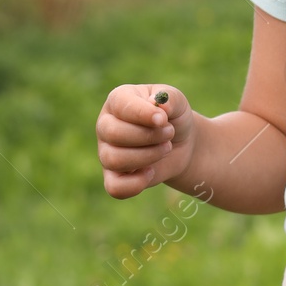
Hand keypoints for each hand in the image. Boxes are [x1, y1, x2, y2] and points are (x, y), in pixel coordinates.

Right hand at [96, 84, 195, 198]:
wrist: (180, 143)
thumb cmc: (172, 117)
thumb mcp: (177, 102)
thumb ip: (169, 98)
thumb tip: (158, 104)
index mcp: (118, 100)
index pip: (121, 105)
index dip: (142, 114)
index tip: (163, 119)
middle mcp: (106, 125)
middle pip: (114, 134)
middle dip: (148, 136)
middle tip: (169, 133)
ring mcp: (106, 152)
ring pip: (114, 159)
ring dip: (147, 156)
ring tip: (165, 148)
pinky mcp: (113, 177)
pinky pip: (114, 187)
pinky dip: (135, 184)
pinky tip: (151, 172)